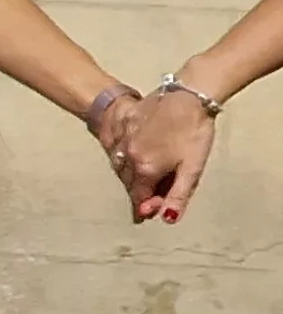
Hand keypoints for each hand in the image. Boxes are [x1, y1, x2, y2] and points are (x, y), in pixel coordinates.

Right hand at [117, 88, 217, 225]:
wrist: (189, 95)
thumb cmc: (194, 130)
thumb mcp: (193, 167)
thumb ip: (178, 195)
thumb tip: (168, 218)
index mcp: (145, 169)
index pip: (139, 197)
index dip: (147, 207)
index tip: (152, 212)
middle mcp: (128, 157)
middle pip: (130, 183)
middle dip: (141, 191)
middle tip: (155, 193)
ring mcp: (123, 140)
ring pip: (122, 166)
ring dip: (132, 174)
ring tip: (149, 171)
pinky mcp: (124, 125)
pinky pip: (118, 146)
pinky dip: (125, 154)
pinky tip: (138, 151)